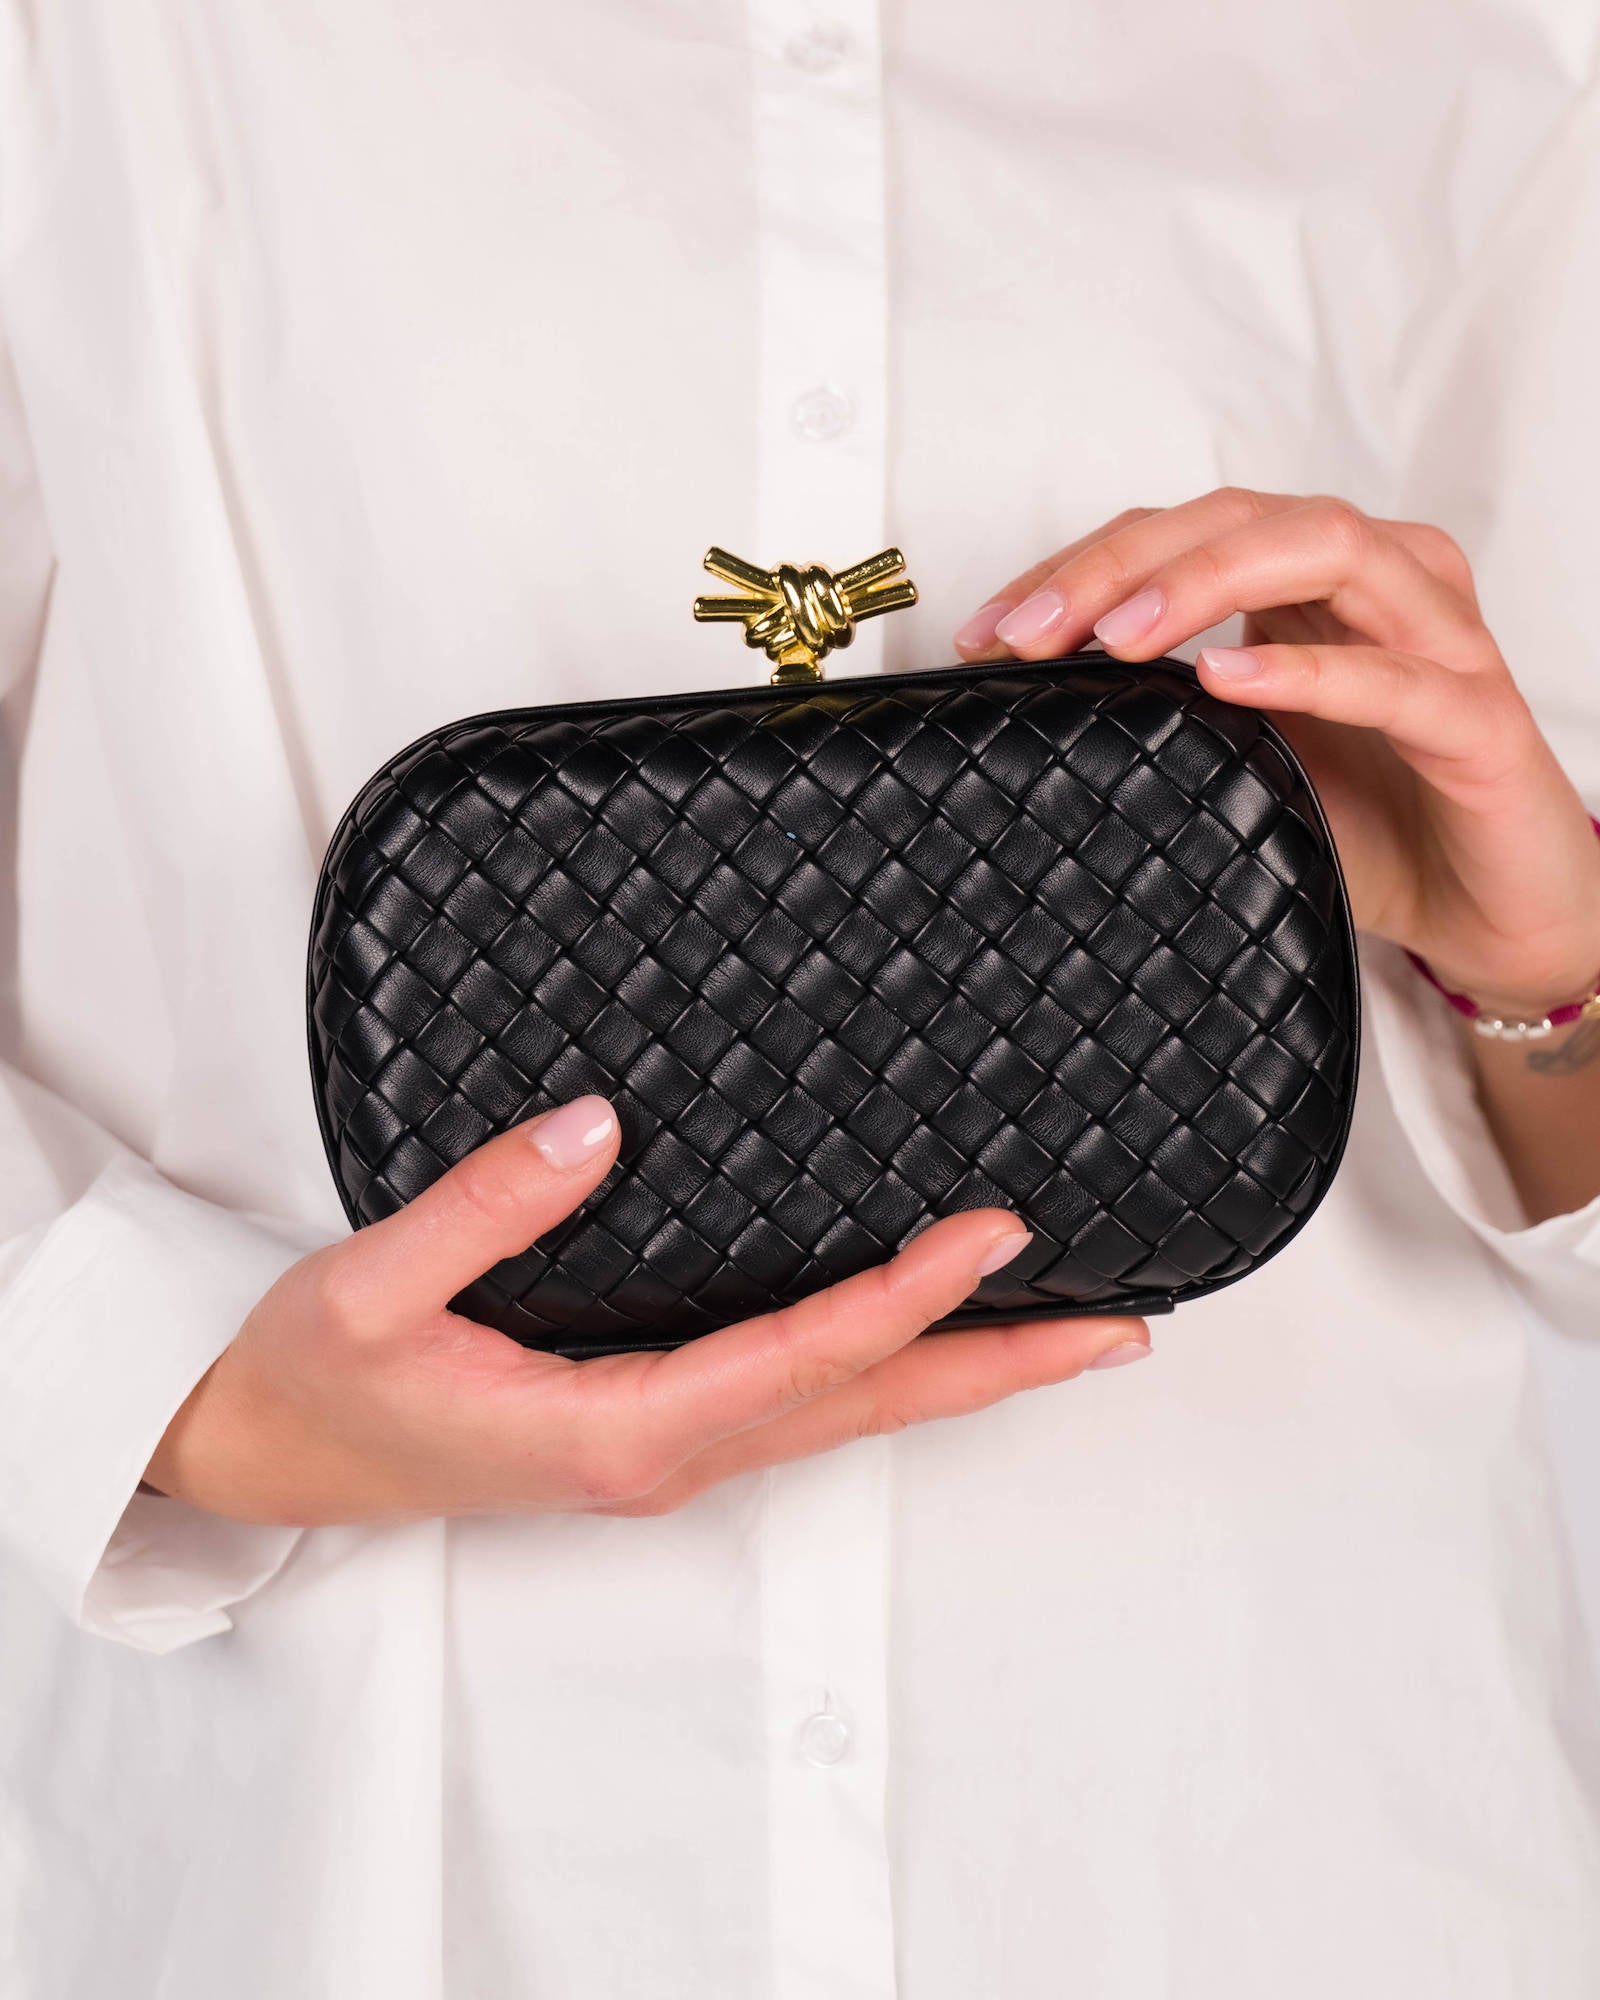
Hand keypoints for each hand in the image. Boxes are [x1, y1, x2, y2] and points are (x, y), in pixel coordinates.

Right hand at [144, 1097, 1148, 1525]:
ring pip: (847, 1415)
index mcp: (611, 1430)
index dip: (908, 1296)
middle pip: (865, 1406)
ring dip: (961, 1376)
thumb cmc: (316, 1386)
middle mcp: (661, 1454)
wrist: (267, 1460)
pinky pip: (802, 1404)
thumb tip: (598, 1124)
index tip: (998, 1234)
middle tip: (1119, 1331)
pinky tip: (925, 1339)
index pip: (800, 1358)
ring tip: (1067, 1338)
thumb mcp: (371, 1288)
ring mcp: (664, 1452)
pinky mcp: (652, 1432)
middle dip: (998, 1370)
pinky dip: (887, 1370)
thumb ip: (484, 1206)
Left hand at [955, 487, 1599, 1020]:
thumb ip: (1160, 718)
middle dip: (1121, 565)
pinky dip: (1308, 668)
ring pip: (1322, 550)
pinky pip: (1394, 676)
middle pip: (1240, 518)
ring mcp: (1438, 639)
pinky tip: (1228, 676)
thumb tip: (1026, 715)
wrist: (1490, 917)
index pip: (1183, 533)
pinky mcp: (1478, 717)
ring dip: (1204, 583)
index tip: (988, 630)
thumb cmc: (1370, 828)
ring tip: (1116, 636)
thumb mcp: (1237, 764)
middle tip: (1030, 632)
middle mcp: (1382, 583)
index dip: (1080, 565)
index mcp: (1315, 584)